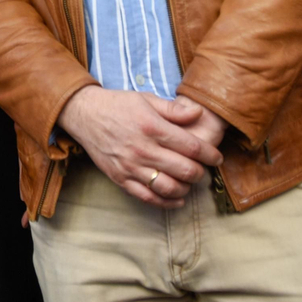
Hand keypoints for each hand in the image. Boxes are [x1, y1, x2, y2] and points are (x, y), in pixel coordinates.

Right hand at [57, 86, 223, 208]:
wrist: (84, 115)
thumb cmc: (117, 105)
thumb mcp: (146, 99)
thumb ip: (174, 109)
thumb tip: (199, 113)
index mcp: (152, 127)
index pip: (191, 147)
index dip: (209, 154)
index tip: (216, 157)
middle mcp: (143, 149)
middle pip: (184, 170)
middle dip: (200, 172)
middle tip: (204, 169)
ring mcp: (131, 167)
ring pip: (169, 187)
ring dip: (186, 188)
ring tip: (190, 182)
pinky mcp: (121, 179)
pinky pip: (148, 197)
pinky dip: (166, 202)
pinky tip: (177, 198)